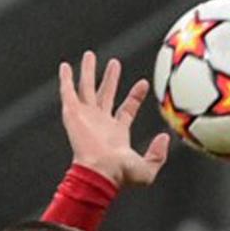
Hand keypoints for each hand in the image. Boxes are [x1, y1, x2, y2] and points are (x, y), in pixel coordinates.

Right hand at [59, 50, 169, 188]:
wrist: (99, 173)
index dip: (135, 97)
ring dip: (88, 72)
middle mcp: (100, 123)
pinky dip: (65, 79)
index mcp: (116, 134)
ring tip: (90, 55)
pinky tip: (64, 66)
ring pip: (87, 89)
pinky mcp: (73, 114)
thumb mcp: (147, 169)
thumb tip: (164, 137)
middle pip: (105, 95)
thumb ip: (158, 154)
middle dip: (110, 79)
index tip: (143, 83)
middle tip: (115, 63)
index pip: (126, 110)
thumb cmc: (121, 175)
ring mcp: (86, 118)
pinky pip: (68, 92)